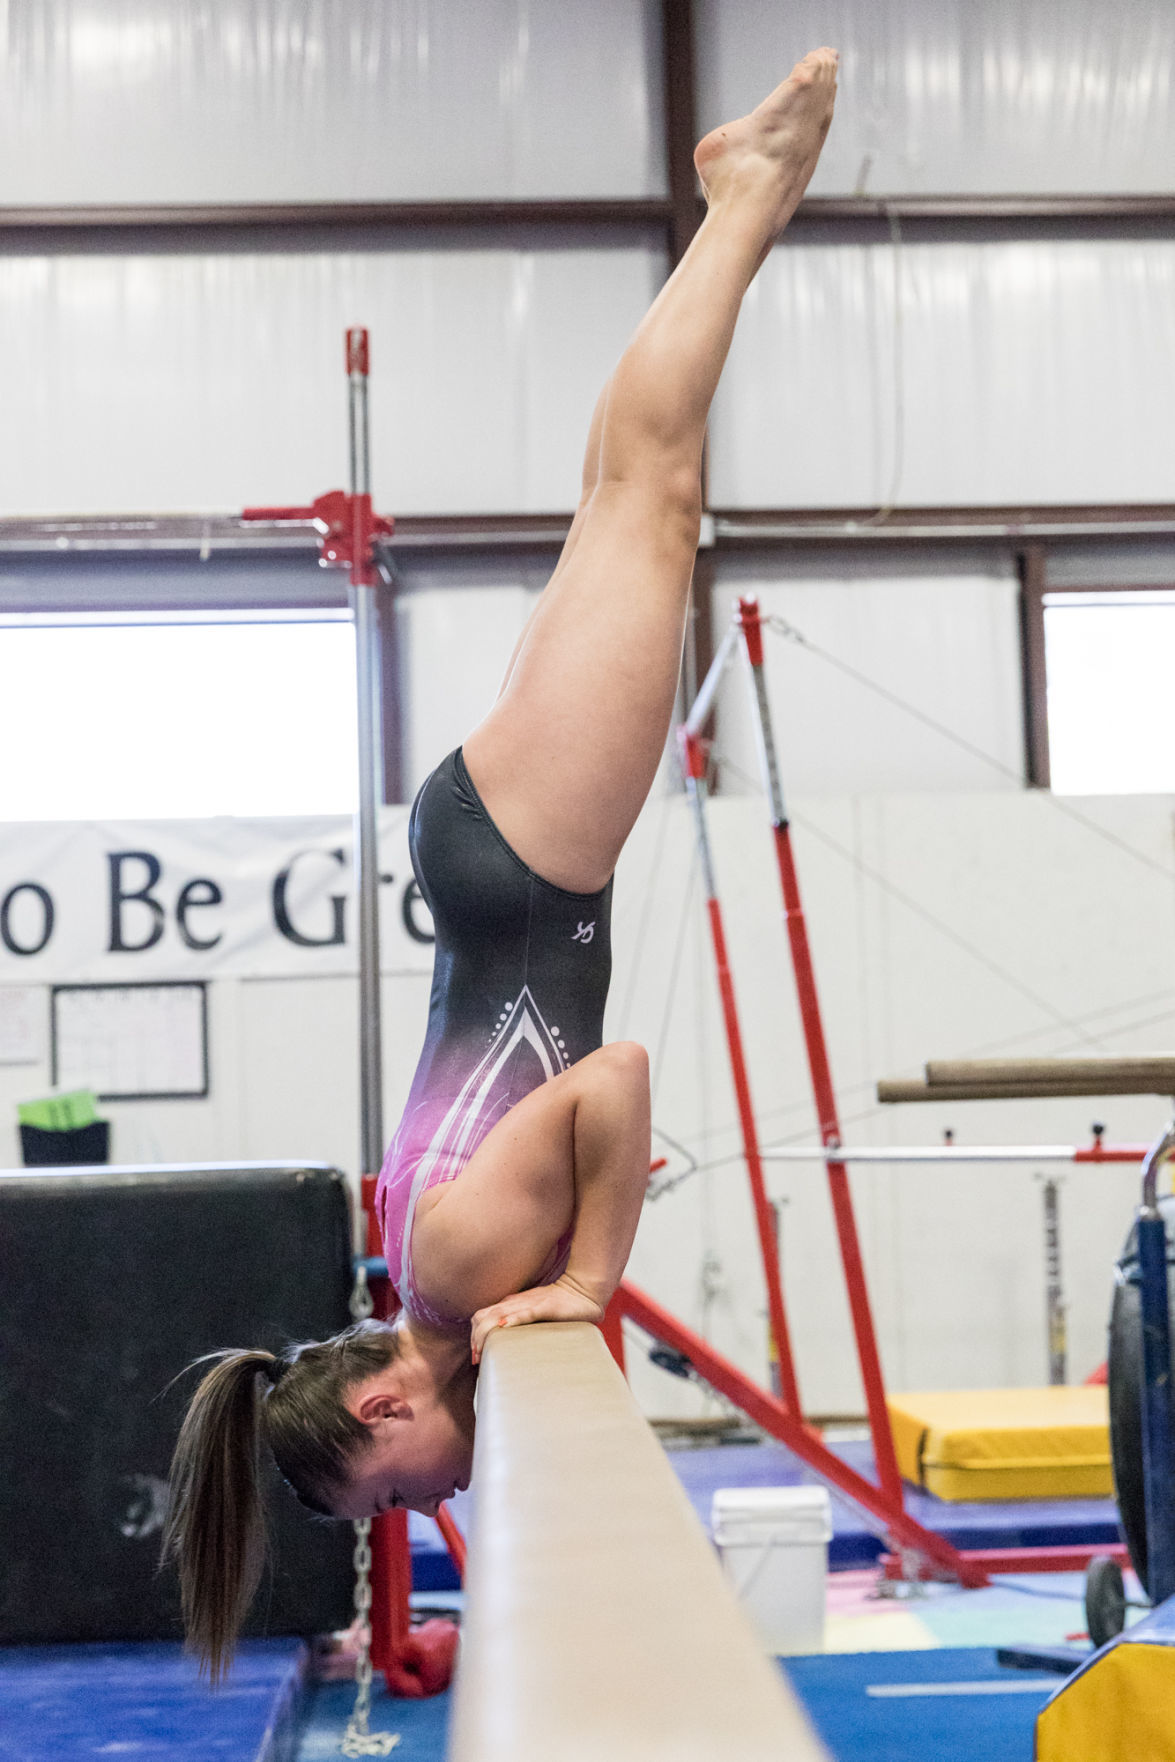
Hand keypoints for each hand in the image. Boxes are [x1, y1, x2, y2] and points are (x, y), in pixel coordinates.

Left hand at [470, 1274, 603, 1364]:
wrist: (583, 1291)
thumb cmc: (559, 1307)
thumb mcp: (532, 1316)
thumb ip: (520, 1326)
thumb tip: (507, 1346)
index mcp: (511, 1305)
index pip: (482, 1316)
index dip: (474, 1335)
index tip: (476, 1356)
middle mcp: (515, 1303)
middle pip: (484, 1316)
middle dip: (476, 1338)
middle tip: (476, 1359)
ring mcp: (529, 1303)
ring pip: (498, 1314)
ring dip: (487, 1333)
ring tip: (482, 1351)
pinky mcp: (545, 1306)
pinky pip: (525, 1312)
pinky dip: (513, 1320)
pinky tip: (504, 1328)